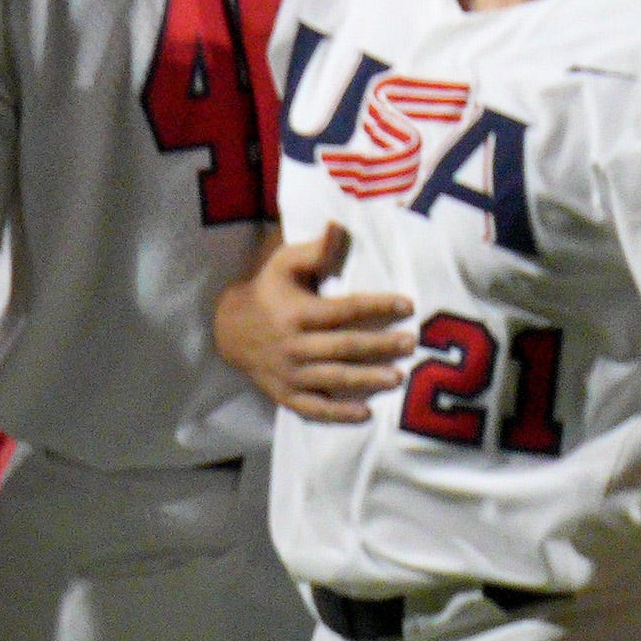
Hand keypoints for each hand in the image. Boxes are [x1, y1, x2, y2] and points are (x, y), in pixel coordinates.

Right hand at [218, 224, 412, 421]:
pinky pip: (313, 408)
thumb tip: (339, 227)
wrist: (229, 330)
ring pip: (333, 378)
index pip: (344, 310)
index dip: (376, 306)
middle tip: (411, 343)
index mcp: (297, 313)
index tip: (407, 304)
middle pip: (343, 346)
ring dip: (366, 379)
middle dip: (379, 345)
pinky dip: (338, 413)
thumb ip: (314, 250)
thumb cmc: (267, 291)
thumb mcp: (282, 264)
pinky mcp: (285, 394)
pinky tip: (365, 413)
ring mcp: (289, 373)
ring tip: (397, 378)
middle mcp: (293, 346)